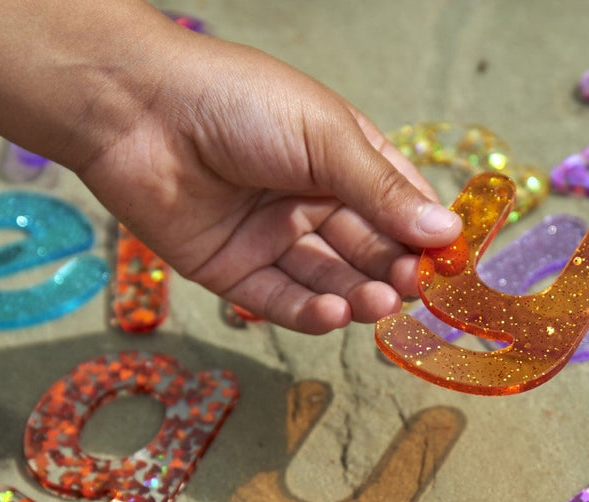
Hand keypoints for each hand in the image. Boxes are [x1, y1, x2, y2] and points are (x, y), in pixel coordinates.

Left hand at [75, 25, 461, 333]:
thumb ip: (383, 192)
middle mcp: (310, 200)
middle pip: (368, 249)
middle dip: (395, 271)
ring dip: (359, 297)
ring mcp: (271, 238)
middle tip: (414, 289)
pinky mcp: (232, 271)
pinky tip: (336, 313)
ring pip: (329, 281)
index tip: (452, 263)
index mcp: (341, 158)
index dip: (426, 235)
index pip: (399, 205)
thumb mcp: (325, 138)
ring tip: (378, 303)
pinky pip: (281, 301)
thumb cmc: (238, 101)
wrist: (137, 109)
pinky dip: (312, 313)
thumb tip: (447, 233)